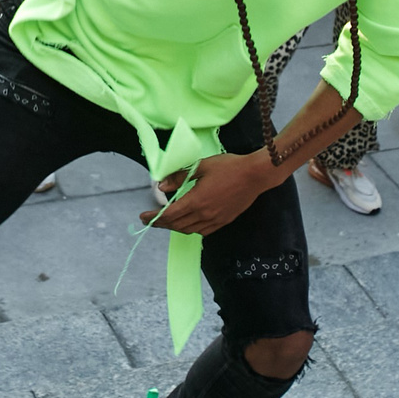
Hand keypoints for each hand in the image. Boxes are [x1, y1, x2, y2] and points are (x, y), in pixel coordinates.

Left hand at [144, 148, 277, 234]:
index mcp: (196, 201)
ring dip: (176, 227)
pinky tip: (189, 222)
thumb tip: (162, 186)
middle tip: (151, 220)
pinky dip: (191, 228)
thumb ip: (180, 178)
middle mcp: (204, 215)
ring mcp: (215, 220)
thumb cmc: (229, 167)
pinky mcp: (224, 221)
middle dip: (161, 224)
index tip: (143, 217)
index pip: (169, 215)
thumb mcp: (201, 167)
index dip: (154, 218)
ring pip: (189, 230)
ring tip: (168, 220)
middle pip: (177, 225)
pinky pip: (203, 231)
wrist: (255, 175)